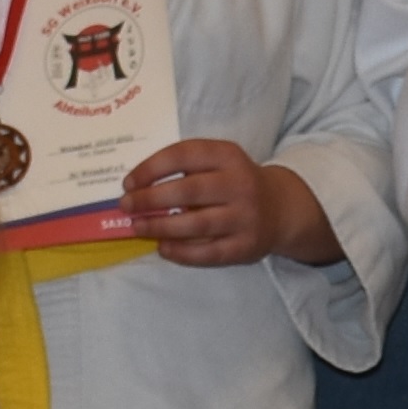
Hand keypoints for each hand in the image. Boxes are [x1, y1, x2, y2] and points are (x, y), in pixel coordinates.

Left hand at [121, 137, 328, 269]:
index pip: (183, 155)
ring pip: (197, 224)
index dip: (151, 168)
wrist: (280, 209)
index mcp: (228, 156)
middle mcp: (240, 184)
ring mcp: (246, 217)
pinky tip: (163, 248)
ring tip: (138, 227)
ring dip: (161, 226)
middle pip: (188, 191)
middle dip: (150, 199)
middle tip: (127, 206)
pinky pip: (209, 253)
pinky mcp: (246, 246)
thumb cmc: (233, 182)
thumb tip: (137, 188)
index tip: (128, 182)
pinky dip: (181, 252)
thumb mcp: (218, 162)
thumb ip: (186, 167)